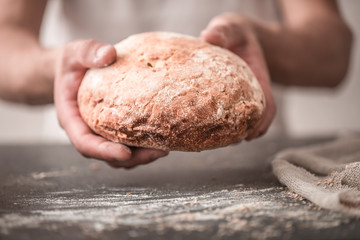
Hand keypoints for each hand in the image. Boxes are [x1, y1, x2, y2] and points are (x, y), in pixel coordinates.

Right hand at [54, 39, 167, 167]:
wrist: (72, 70)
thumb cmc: (72, 63)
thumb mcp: (74, 53)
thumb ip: (88, 52)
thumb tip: (109, 53)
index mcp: (71, 119)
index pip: (84, 143)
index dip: (104, 151)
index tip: (125, 153)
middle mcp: (85, 131)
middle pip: (106, 156)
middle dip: (132, 158)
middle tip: (159, 152)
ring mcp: (99, 133)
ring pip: (118, 156)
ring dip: (141, 156)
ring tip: (165, 149)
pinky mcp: (111, 130)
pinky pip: (126, 145)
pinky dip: (142, 147)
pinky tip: (162, 139)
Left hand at [201, 13, 275, 139]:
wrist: (236, 35)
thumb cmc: (236, 32)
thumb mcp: (232, 28)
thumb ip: (224, 31)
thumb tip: (208, 36)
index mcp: (257, 79)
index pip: (267, 104)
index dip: (262, 121)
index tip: (252, 135)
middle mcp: (251, 91)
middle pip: (255, 118)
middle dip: (245, 132)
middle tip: (229, 142)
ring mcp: (240, 97)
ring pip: (241, 119)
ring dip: (233, 132)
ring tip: (216, 141)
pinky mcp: (228, 98)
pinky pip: (228, 114)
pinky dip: (222, 123)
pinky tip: (207, 129)